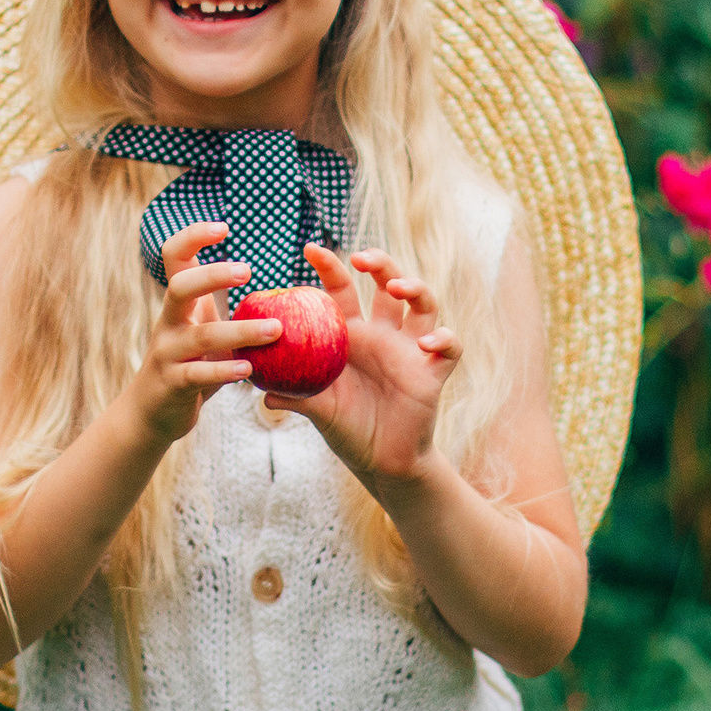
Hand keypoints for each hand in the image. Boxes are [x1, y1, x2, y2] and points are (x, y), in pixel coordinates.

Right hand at [121, 220, 280, 446]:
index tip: (223, 228)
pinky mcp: (173, 384)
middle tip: (248, 271)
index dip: (193, 236)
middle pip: (181, 287)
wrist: (151, 413)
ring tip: (276, 330)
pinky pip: (198, 375)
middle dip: (213, 275)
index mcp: (178, 304)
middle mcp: (168, 322)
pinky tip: (249, 371)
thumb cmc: (190, 365)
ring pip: (203, 336)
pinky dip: (224, 371)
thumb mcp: (203, 332)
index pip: (175, 256)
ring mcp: (168, 353)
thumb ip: (223, 310)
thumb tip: (274, 291)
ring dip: (242, 331)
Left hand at [266, 244, 458, 489]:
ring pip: (424, 303)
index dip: (330, 267)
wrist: (383, 462)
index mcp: (352, 335)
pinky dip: (443, 339)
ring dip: (414, 288)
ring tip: (396, 289)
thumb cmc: (348, 429)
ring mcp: (410, 349)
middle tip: (361, 258)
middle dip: (379, 263)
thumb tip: (261, 390)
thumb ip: (295, 397)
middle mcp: (383, 334)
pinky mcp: (434, 371)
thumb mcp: (318, 411)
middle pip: (388, 283)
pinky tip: (426, 342)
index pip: (343, 289)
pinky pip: (449, 347)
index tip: (311, 249)